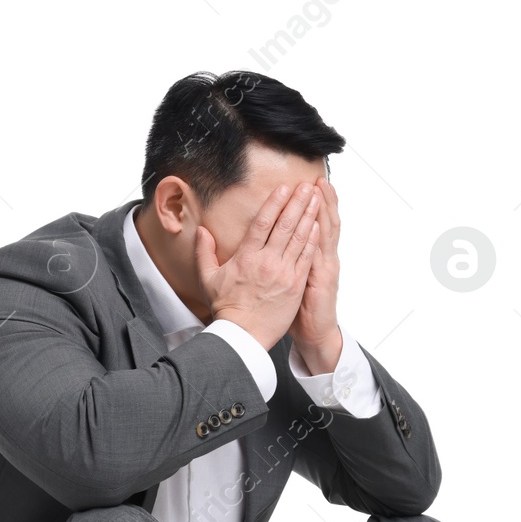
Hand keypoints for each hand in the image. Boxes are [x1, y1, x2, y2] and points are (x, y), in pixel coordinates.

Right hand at [196, 180, 320, 350]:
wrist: (242, 335)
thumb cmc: (226, 309)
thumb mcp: (208, 279)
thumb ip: (204, 252)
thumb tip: (202, 231)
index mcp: (246, 257)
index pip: (263, 223)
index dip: (275, 202)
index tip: (283, 188)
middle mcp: (266, 261)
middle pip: (285, 225)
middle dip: (297, 203)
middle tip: (306, 186)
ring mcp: (283, 273)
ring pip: (299, 238)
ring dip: (309, 216)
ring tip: (316, 199)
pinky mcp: (295, 285)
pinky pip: (306, 258)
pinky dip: (313, 240)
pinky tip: (318, 226)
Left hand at [289, 176, 341, 373]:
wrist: (315, 333)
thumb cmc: (299, 308)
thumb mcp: (292, 280)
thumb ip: (284, 260)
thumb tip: (270, 245)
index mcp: (311, 256)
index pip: (311, 224)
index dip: (308, 205)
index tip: (305, 185)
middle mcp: (321, 257)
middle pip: (322, 222)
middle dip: (318, 200)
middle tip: (315, 178)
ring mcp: (325, 267)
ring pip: (326, 233)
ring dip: (324, 210)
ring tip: (322, 189)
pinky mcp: (323, 279)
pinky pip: (321, 254)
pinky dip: (321, 236)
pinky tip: (318, 221)